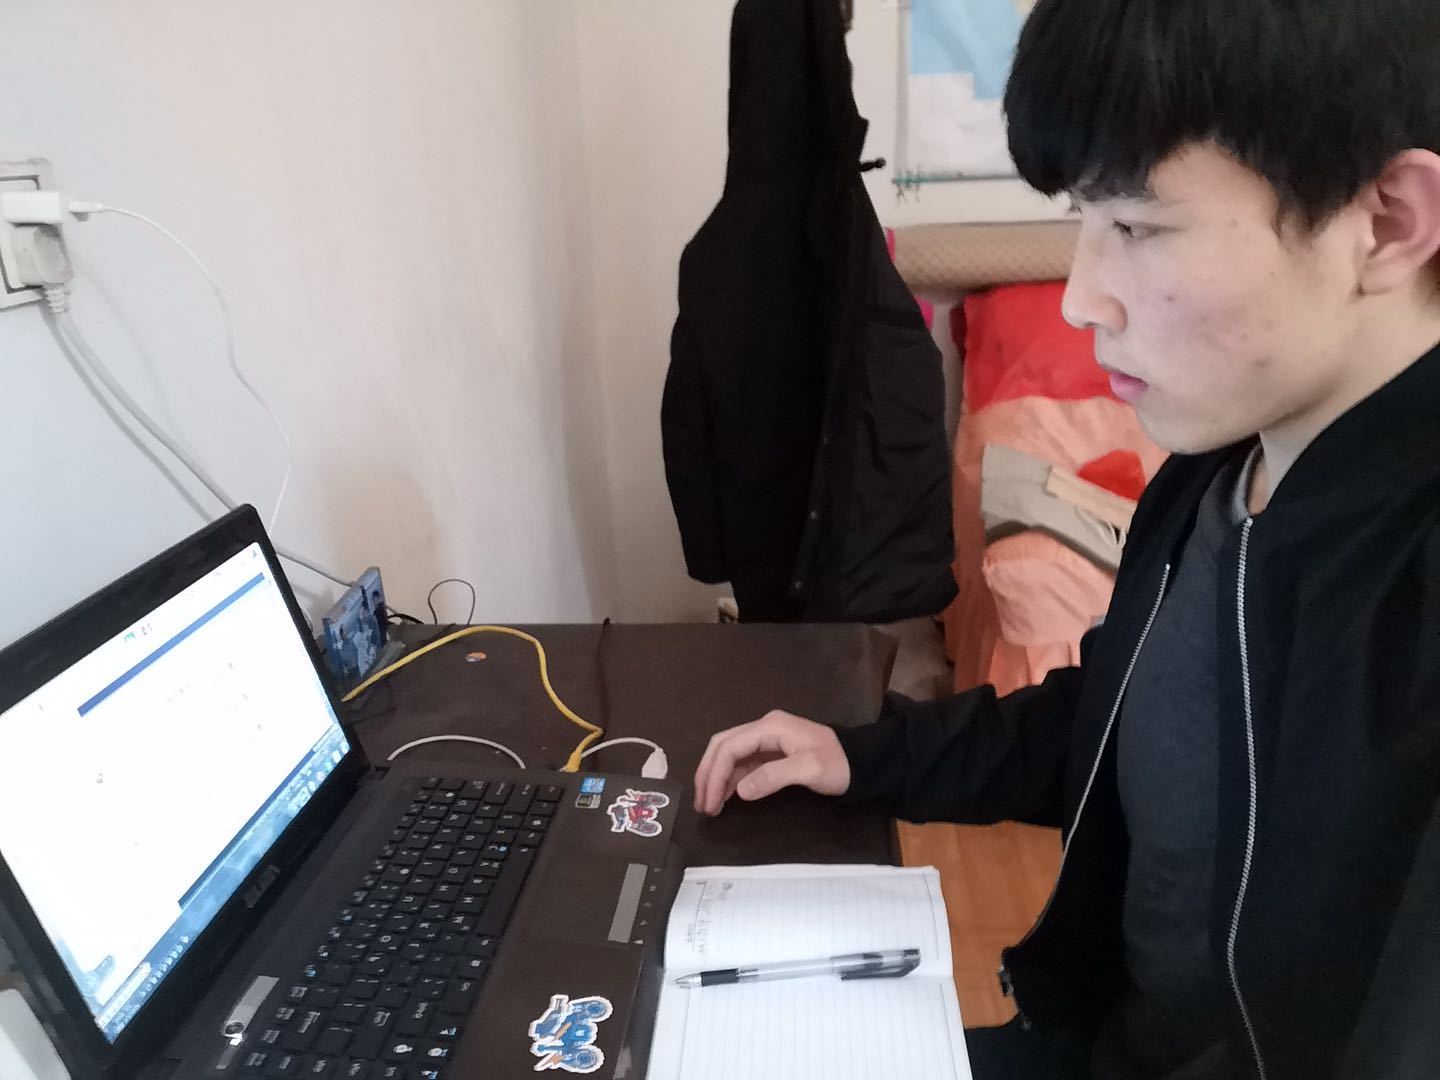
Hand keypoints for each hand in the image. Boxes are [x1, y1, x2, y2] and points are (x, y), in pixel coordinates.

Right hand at [692, 709, 850, 815]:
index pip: (730, 747)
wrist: (863, 763)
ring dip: (716, 777)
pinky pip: (743, 763)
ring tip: (709, 805)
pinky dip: (730, 779)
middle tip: (702, 804)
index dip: (714, 774)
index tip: (709, 802)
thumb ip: (773, 777)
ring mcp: (768, 740)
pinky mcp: (772, 753)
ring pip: (730, 754)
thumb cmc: (839, 765)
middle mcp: (764, 728)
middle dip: (708, 774)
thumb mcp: (809, 770)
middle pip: (723, 746)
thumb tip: (739, 791)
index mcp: (770, 727)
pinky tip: (726, 796)